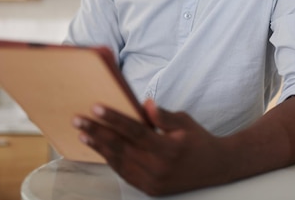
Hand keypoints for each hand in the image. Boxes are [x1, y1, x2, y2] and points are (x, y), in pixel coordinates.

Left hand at [72, 99, 231, 195]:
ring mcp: (153, 181)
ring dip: (99, 147)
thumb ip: (162, 116)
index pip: (134, 131)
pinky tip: (100, 149)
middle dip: (97, 132)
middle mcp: (158, 168)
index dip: (114, 119)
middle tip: (78, 119)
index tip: (96, 108)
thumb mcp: (184, 122)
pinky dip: (111, 160)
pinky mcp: (150, 189)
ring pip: (119, 162)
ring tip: (83, 133)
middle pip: (121, 148)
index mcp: (168, 149)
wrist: (216, 167)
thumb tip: (144, 104)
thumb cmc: (199, 140)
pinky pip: (125, 174)